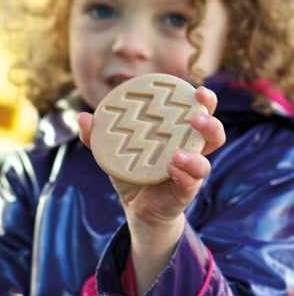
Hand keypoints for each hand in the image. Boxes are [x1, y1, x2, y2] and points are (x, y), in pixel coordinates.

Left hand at [79, 86, 224, 292]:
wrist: (136, 207)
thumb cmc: (130, 171)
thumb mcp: (112, 151)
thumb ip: (98, 136)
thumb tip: (83, 117)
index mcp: (176, 135)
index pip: (196, 113)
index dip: (203, 100)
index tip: (197, 88)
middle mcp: (189, 151)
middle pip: (213, 134)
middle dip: (210, 122)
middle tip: (196, 116)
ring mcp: (189, 173)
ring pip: (205, 161)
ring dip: (195, 155)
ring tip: (177, 153)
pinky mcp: (183, 192)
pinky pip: (190, 183)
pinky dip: (182, 175)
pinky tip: (170, 167)